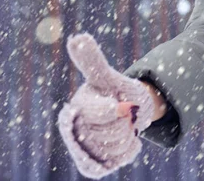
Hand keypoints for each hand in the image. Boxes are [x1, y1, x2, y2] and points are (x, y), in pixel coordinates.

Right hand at [57, 33, 154, 178]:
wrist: (128, 112)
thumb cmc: (115, 91)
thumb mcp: (106, 76)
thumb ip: (92, 60)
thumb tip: (78, 38)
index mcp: (74, 111)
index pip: (94, 114)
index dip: (109, 111)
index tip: (117, 105)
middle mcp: (75, 133)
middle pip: (109, 132)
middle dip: (124, 121)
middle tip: (123, 113)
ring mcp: (85, 151)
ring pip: (117, 146)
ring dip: (129, 134)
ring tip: (124, 126)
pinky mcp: (96, 165)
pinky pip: (119, 160)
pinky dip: (130, 149)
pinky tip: (127, 139)